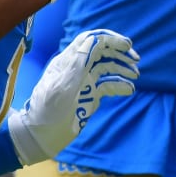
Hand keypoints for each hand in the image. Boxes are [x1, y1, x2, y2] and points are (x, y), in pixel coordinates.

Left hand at [8, 29, 139, 164]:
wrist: (40, 138)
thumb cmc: (48, 112)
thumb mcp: (62, 87)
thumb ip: (78, 63)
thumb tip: (93, 40)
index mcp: (68, 62)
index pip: (90, 40)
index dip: (110, 39)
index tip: (127, 45)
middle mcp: (77, 68)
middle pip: (102, 51)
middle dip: (120, 52)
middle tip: (136, 59)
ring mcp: (84, 81)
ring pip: (107, 67)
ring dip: (122, 68)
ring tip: (135, 75)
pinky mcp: (89, 94)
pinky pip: (108, 84)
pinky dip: (120, 85)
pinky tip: (129, 89)